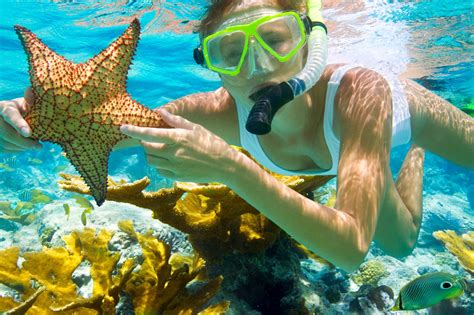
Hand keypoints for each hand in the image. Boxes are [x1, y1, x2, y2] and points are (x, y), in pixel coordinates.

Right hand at [0, 87, 41, 152]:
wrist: (3, 116)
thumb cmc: (19, 110)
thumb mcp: (23, 104)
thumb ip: (29, 100)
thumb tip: (30, 90)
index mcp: (5, 107)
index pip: (11, 115)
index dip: (19, 124)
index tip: (28, 133)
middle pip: (7, 133)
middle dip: (25, 142)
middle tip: (39, 146)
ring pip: (5, 144)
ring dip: (22, 147)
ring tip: (34, 146)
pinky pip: (3, 150)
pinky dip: (16, 150)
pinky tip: (24, 147)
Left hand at [120, 109, 237, 182]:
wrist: (224, 166)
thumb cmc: (211, 143)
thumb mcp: (195, 128)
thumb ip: (175, 120)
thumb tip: (160, 111)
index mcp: (177, 138)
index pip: (149, 133)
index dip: (133, 131)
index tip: (122, 128)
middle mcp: (173, 153)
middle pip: (146, 147)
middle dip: (145, 141)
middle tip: (152, 138)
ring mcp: (174, 167)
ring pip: (151, 160)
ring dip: (151, 153)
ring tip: (162, 148)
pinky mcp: (176, 176)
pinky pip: (160, 170)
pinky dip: (160, 164)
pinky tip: (170, 159)